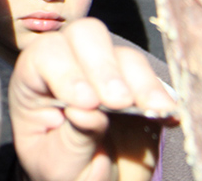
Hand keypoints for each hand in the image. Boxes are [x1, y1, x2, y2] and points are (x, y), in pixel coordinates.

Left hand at [10, 18, 176, 180]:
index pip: (43, 55)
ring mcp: (107, 74)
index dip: (65, 71)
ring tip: (151, 110)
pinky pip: (155, 78)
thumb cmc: (64, 171)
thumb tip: (86, 112)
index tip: (86, 102)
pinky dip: (163, 94)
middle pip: (85, 35)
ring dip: (140, 81)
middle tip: (118, 102)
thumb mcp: (58, 163)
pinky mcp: (140, 88)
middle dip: (103, 66)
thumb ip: (71, 138)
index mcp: (35, 82)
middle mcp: (70, 67)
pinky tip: (167, 113)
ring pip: (125, 54)